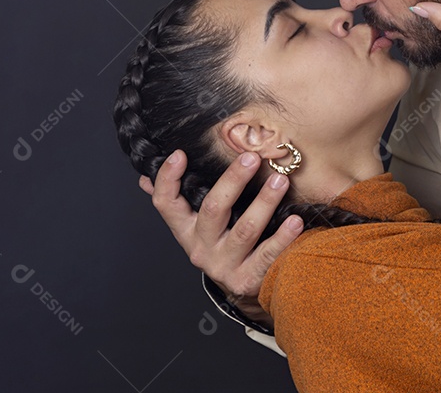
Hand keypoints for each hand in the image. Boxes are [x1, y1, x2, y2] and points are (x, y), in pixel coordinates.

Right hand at [140, 149, 302, 323]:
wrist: (243, 286)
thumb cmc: (224, 244)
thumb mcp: (198, 225)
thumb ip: (179, 200)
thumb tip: (144, 178)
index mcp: (186, 230)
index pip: (166, 204)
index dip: (168, 180)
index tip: (179, 154)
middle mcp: (201, 248)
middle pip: (213, 210)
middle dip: (232, 181)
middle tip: (252, 157)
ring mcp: (224, 265)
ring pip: (244, 229)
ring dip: (264, 201)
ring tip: (281, 180)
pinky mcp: (247, 280)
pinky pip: (267, 255)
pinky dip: (283, 237)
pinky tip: (296, 220)